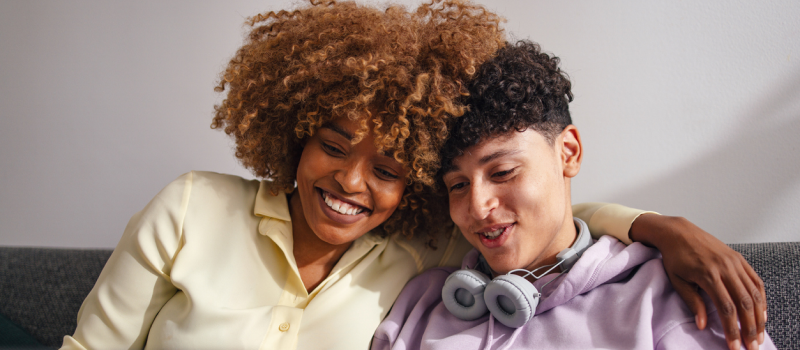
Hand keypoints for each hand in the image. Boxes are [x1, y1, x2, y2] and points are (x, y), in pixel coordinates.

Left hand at [629, 214, 766, 349]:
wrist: (678, 232)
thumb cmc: (675, 257)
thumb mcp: (677, 281)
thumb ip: (692, 302)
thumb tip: (702, 325)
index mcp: (708, 274)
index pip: (726, 308)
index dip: (732, 329)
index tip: (734, 346)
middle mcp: (725, 267)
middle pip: (744, 303)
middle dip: (749, 328)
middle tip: (751, 346)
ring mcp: (734, 262)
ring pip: (754, 293)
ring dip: (759, 317)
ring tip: (758, 335)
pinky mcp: (739, 259)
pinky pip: (755, 281)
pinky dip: (761, 299)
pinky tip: (761, 314)